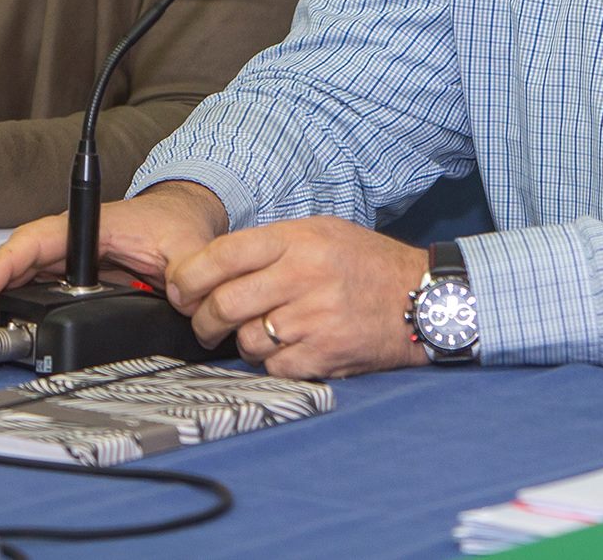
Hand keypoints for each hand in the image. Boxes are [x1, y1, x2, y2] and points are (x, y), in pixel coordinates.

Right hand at [0, 181, 228, 332]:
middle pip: (10, 259)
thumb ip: (186, 276)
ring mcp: (62, 257)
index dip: (4, 265)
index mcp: (89, 227)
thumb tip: (182, 302)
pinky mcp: (64, 274)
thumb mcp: (187, 248)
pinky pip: (26, 287)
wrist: (181, 216)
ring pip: (12, 275)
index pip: (35, 242)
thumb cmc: (175, 221)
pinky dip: (4, 306)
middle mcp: (67, 240)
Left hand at [167, 217, 430, 378]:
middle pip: (224, 303)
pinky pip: (273, 367)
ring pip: (246, 340)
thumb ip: (269, 247)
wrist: (422, 298)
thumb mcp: (320, 233)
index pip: (222, 256)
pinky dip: (274, 363)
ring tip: (266, 332)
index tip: (179, 290)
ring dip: (245, 341)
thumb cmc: (365, 264)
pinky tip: (292, 348)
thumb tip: (206, 269)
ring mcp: (315, 318)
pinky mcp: (325, 355)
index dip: (188, 277)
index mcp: (299, 239)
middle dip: (204, 319)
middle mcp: (304, 276)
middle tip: (206, 324)